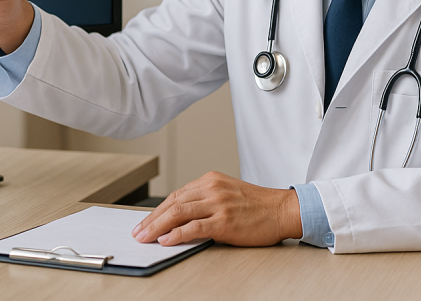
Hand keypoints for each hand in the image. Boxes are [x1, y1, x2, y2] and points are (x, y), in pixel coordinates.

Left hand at [132, 172, 302, 246]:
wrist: (282, 210)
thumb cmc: (258, 205)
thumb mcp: (229, 194)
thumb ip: (207, 201)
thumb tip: (181, 218)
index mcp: (212, 180)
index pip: (177, 194)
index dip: (158, 209)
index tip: (146, 221)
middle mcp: (212, 189)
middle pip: (173, 202)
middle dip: (152, 219)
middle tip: (138, 232)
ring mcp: (218, 204)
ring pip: (178, 213)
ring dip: (157, 226)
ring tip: (145, 237)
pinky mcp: (224, 221)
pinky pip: (194, 227)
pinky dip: (176, 234)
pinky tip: (166, 240)